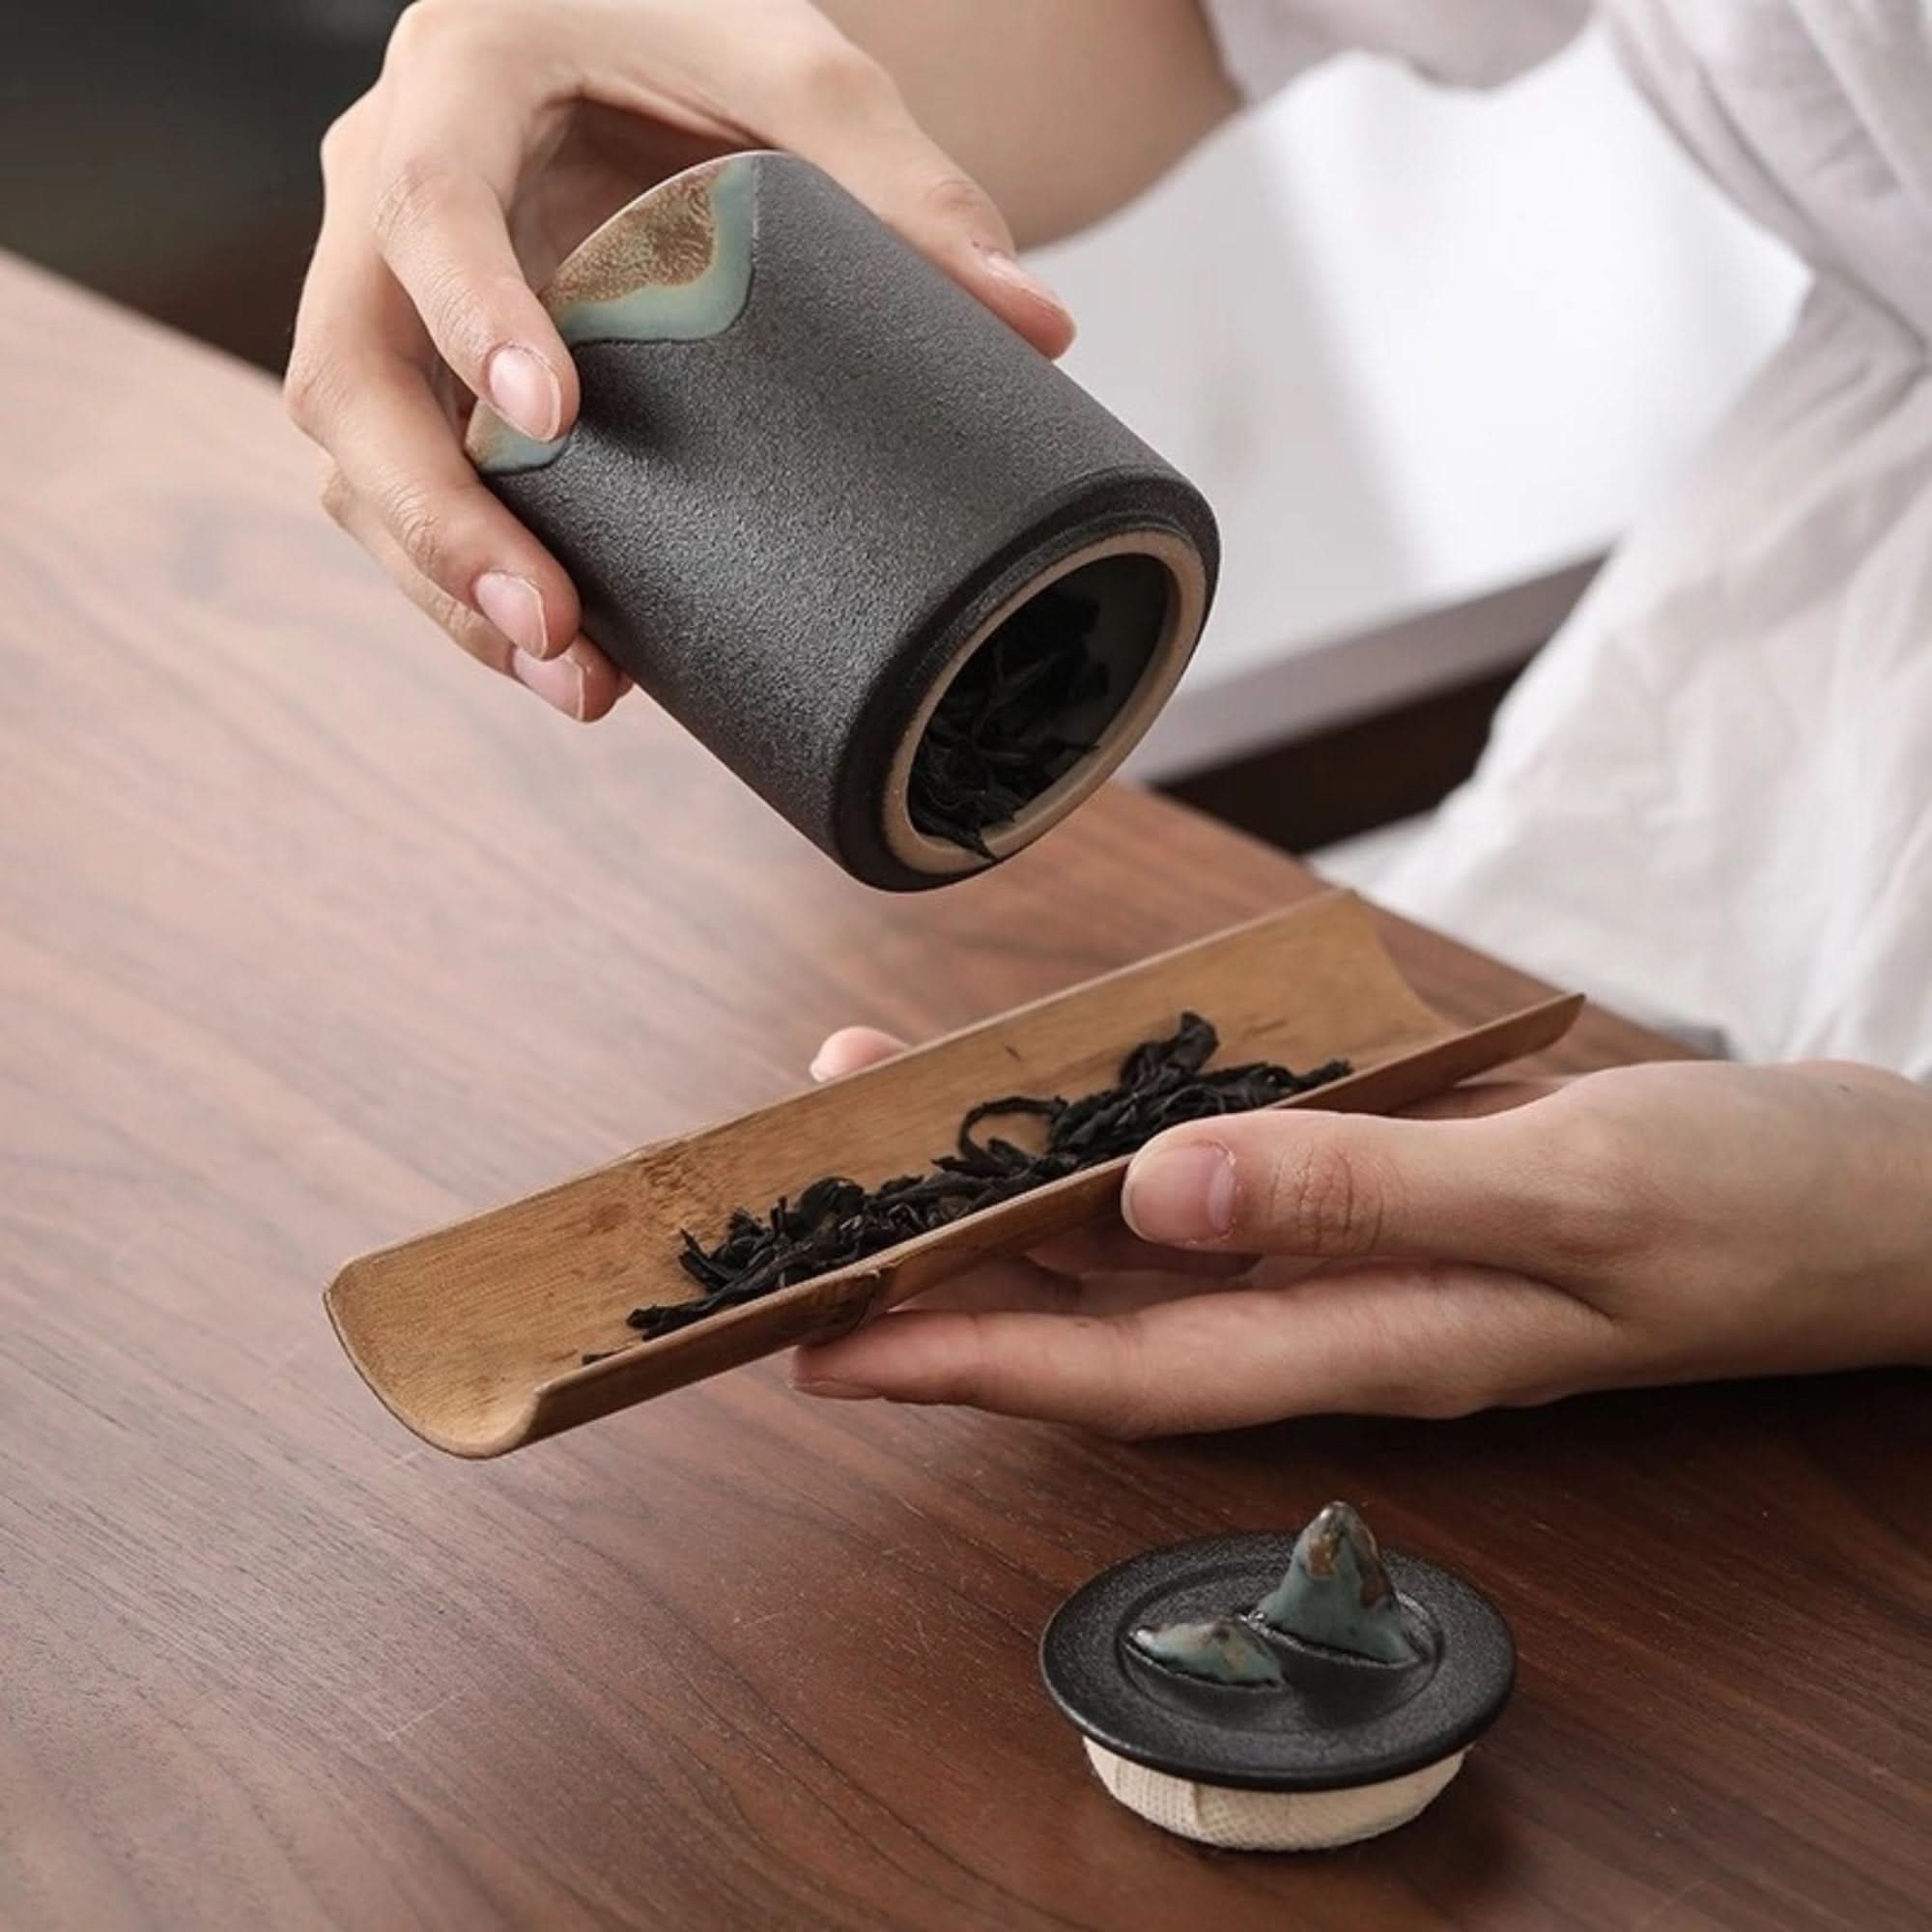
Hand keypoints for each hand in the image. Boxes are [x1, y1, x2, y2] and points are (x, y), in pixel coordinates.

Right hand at [286, 0, 1073, 718]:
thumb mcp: (805, 73)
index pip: (425, 200)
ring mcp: (390, 294)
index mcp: (462, 80)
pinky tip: (568, 660)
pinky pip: (401, 492)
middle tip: (551, 624)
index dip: (472, 313)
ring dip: (445, 587)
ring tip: (576, 683)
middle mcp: (385, 188)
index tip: (552, 424)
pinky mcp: (427, 375)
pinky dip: (468, 586)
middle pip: (347, 372)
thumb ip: (911, 185)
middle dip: (436, 515)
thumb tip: (1040, 329)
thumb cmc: (702, 38)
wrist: (634, 44)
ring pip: (354, 461)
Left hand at [791, 1029, 1931, 1434]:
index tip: (825, 1343)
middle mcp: (1346, 1306)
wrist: (1881, 1197)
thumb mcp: (1568, 1196)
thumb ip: (1361, 1194)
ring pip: (1153, 1240)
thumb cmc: (1756, 1206)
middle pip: (1105, 1311)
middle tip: (808, 1217)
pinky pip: (1227, 1175)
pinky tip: (1080, 1106)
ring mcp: (1368, 1249)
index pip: (1122, 1372)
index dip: (964, 1361)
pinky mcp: (1395, 1188)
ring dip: (1021, 1198)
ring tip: (896, 1131)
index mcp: (1376, 1337)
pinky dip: (1134, 1140)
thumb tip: (1160, 1195)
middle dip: (948, 1274)